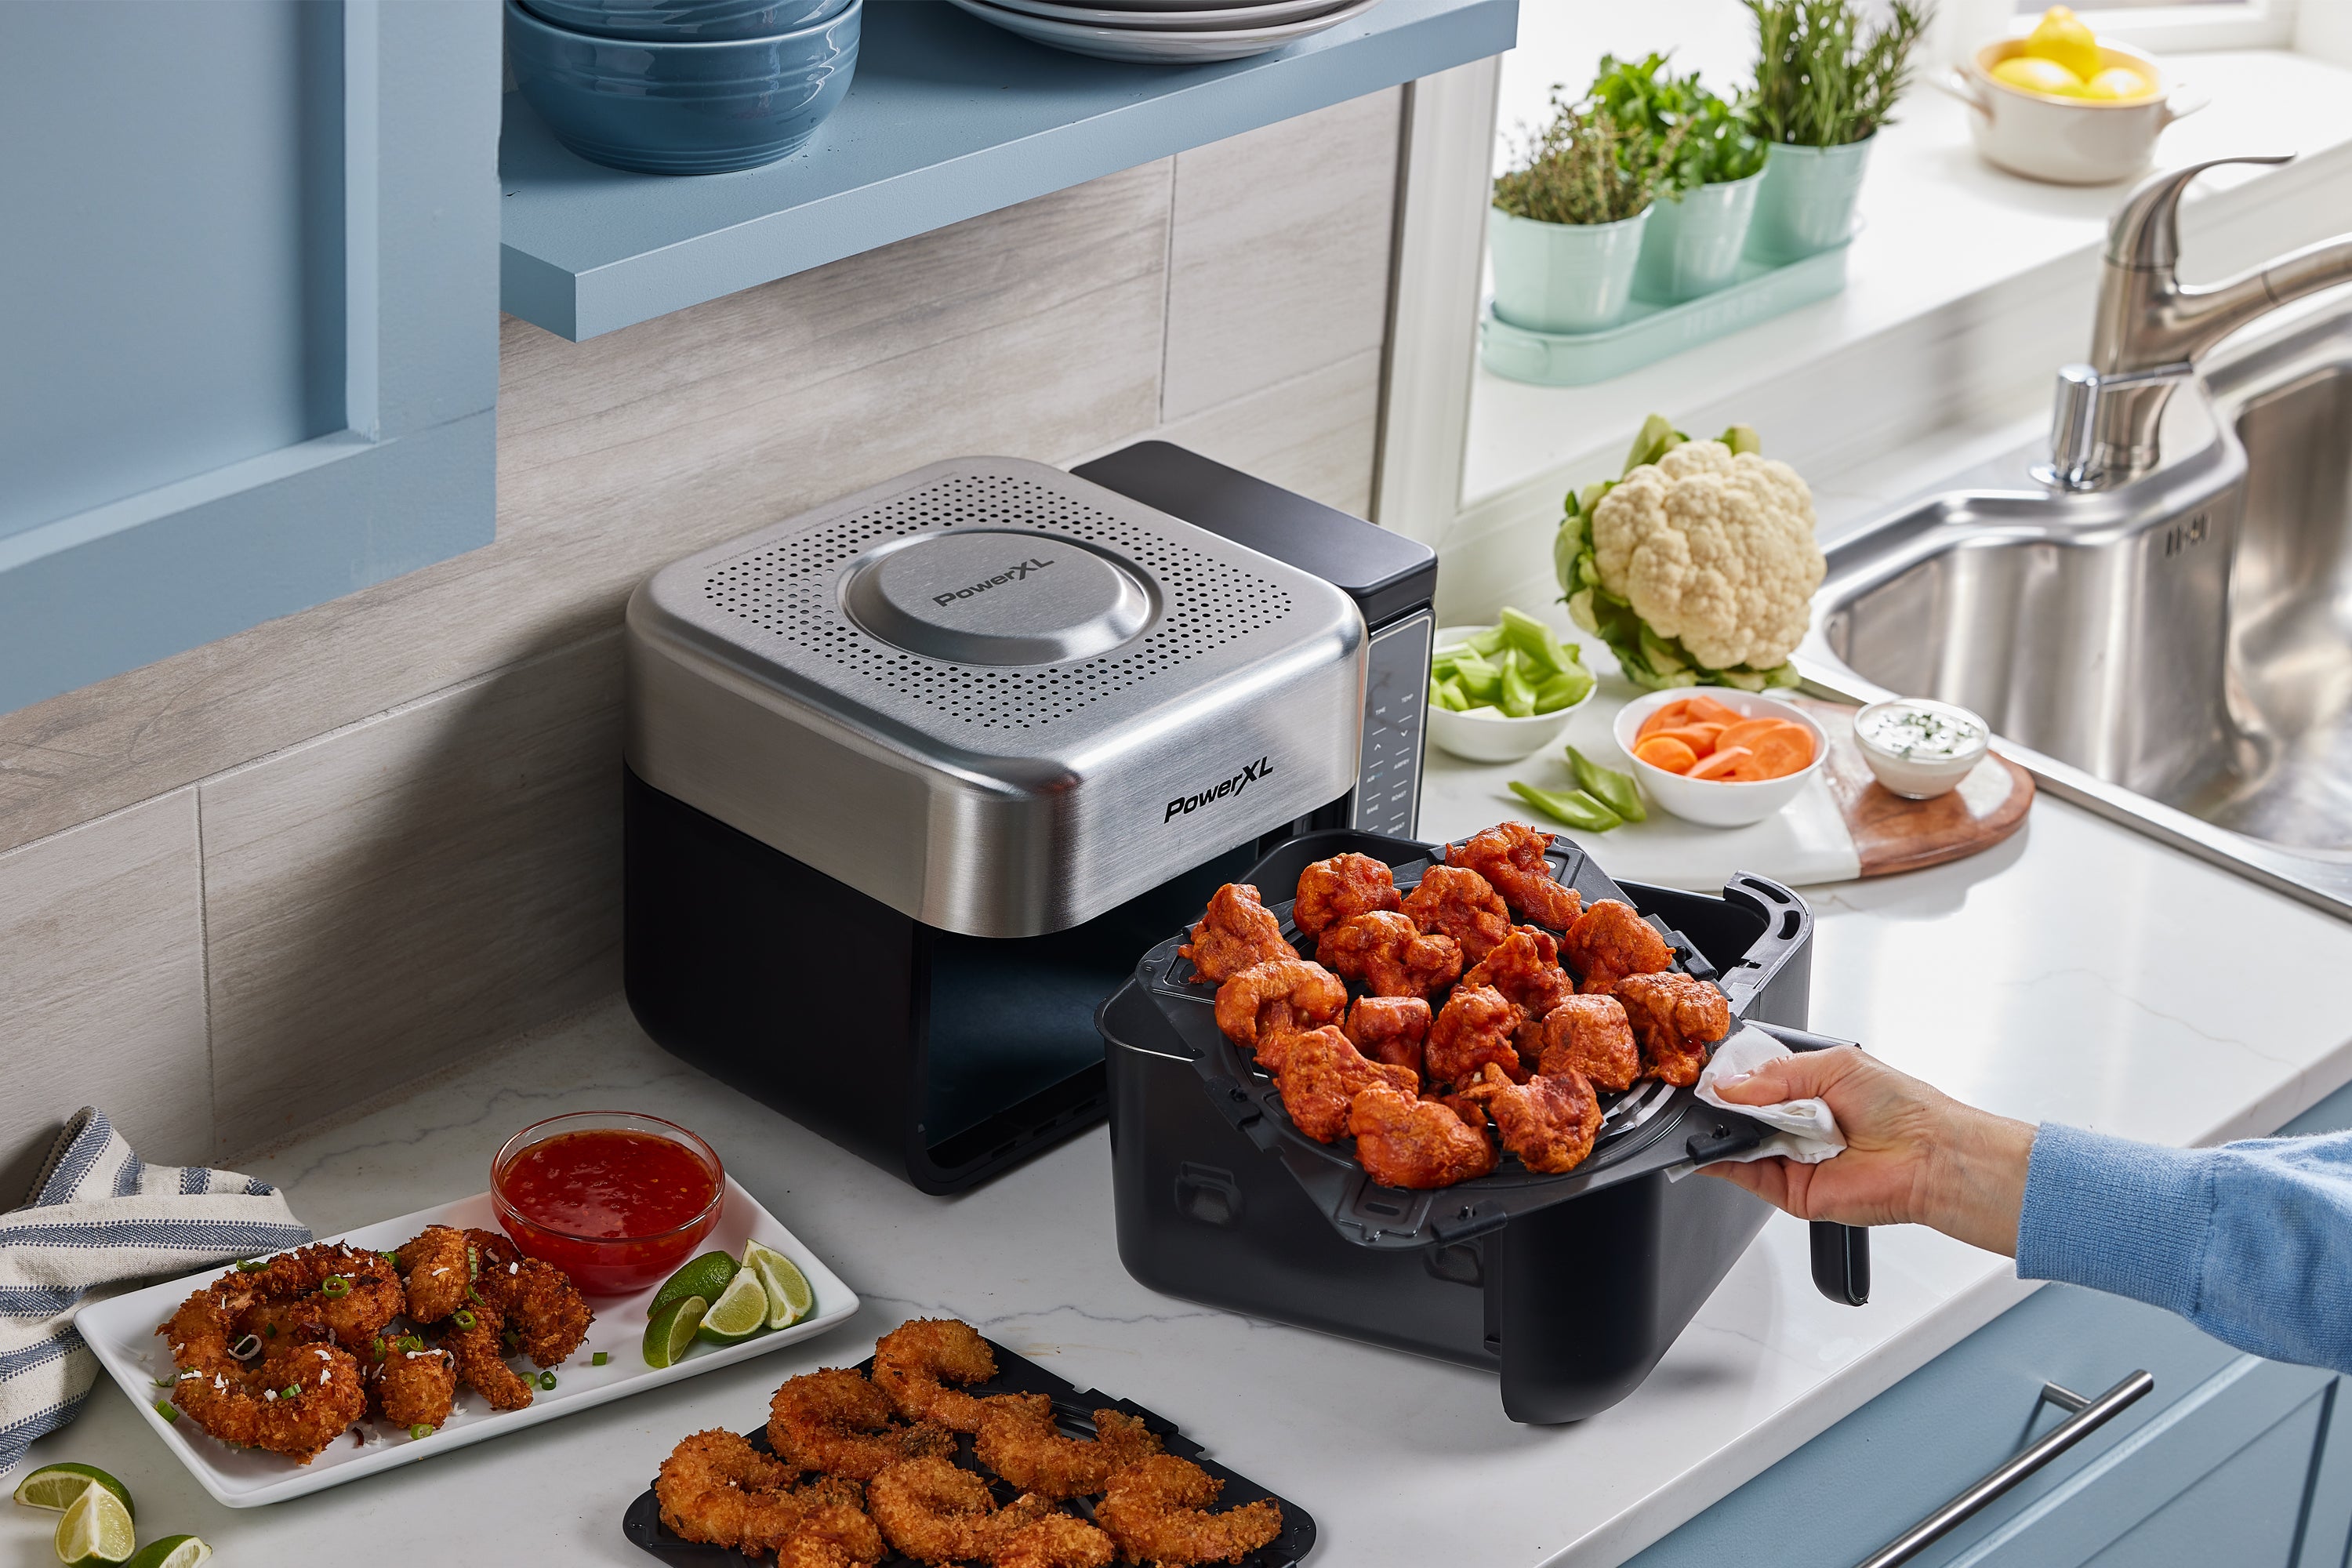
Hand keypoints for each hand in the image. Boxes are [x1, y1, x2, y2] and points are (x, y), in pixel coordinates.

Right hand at [1698, 1046, 2035, 1255]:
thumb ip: (1777, 1074)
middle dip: (1723, 1104)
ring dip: (1721, 1131)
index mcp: (1808, 1090)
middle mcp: (1798, 1124)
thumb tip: (1730, 1086)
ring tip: (1714, 1118)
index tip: (1710, 1073)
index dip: (1731, 1077)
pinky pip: (1745, 1176)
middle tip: (1708, 1095)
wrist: (1929, 1156)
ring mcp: (1792, 1158)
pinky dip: (1721, 1162)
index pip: (1754, 1082)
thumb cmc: (1902, 1108)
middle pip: (1741, 1114)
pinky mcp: (1790, 1191)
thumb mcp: (1835, 1065)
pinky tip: (1709, 1147)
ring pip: (1738, 1144)